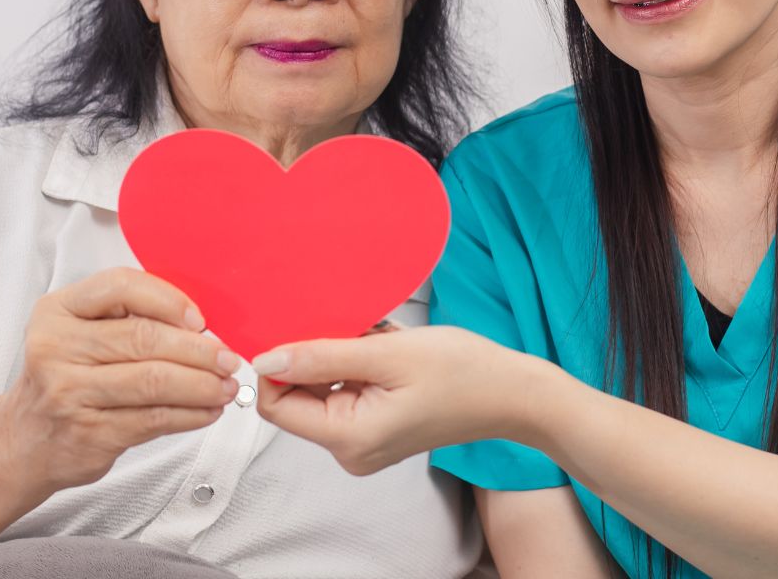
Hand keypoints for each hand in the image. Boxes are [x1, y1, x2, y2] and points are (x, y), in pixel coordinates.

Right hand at [0, 267, 240, 493]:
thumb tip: (202, 326)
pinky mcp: (89, 433)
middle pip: (143, 338)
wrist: (24, 440)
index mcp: (57, 311)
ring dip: (201, 385)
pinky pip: (153, 419)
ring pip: (153, 382)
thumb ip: (127, 319)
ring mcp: (69, 393)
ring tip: (227, 386)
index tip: (200, 319)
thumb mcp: (78, 333)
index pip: (120, 286)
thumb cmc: (65, 379)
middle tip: (228, 358)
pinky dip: (190, 414)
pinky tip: (208, 410)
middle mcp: (57, 348)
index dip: (168, 299)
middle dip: (198, 349)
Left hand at [253, 325, 548, 474]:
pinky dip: (360, 363)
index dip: (278, 364)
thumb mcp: (386, 354)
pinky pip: (347, 389)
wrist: (513, 394)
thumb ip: (320, 356)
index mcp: (349, 439)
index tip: (299, 327)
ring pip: (323, 387)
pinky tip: (389, 352)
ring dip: (344, 355)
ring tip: (382, 341)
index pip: (276, 405)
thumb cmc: (463, 373)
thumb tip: (264, 359)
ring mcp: (364, 442)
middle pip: (299, 396)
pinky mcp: (376, 429)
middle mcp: (350, 450)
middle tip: (359, 330)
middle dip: (320, 355)